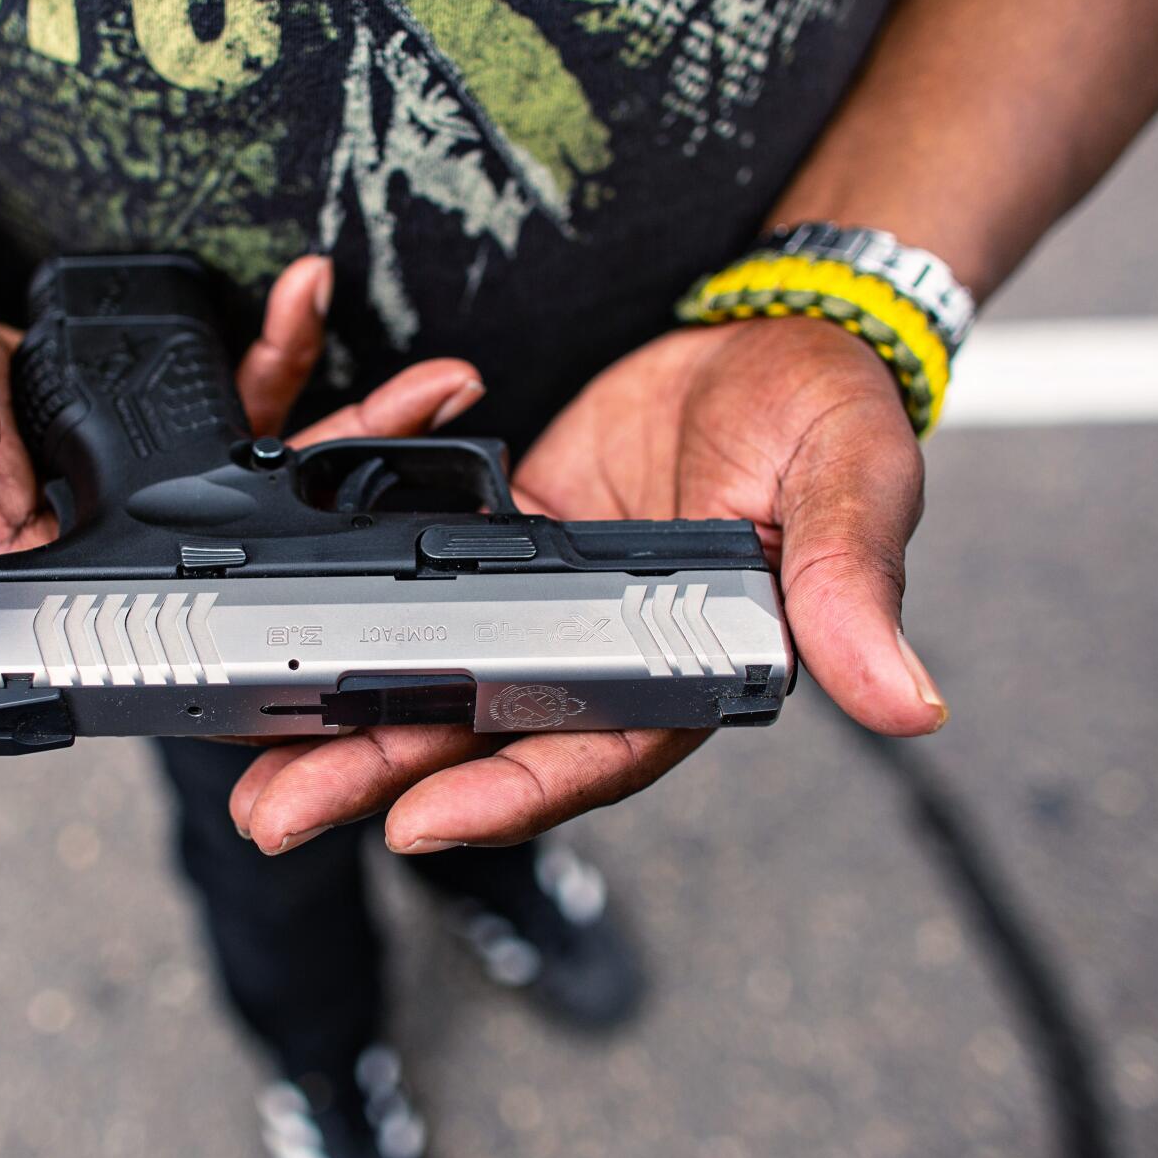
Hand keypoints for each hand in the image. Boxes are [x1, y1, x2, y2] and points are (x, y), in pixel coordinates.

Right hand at [0, 257, 484, 626]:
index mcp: (34, 590)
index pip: (168, 624)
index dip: (269, 619)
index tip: (360, 593)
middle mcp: (107, 559)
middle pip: (254, 557)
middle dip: (357, 513)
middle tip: (441, 458)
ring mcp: (146, 504)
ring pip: (270, 483)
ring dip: (356, 429)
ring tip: (437, 382)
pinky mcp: (162, 449)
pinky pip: (243, 409)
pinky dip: (285, 358)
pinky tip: (311, 299)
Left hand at [229, 316, 946, 855]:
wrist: (772, 336)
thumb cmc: (827, 416)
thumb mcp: (850, 486)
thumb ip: (852, 589)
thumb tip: (907, 703)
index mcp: (691, 666)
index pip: (593, 751)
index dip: (508, 793)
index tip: (416, 821)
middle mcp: (610, 654)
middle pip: (483, 737)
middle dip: (379, 778)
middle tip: (274, 816)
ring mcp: (551, 607)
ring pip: (437, 680)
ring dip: (348, 718)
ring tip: (251, 761)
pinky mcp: (508, 551)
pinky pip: (424, 596)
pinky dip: (360, 619)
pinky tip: (287, 637)